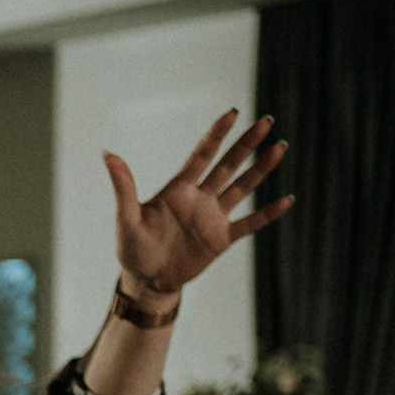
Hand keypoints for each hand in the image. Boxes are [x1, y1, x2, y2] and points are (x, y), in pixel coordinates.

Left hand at [106, 107, 292, 302]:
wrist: (147, 281)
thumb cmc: (133, 249)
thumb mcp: (126, 218)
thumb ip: (123, 187)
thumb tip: (108, 154)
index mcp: (179, 189)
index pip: (203, 154)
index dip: (217, 134)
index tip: (234, 112)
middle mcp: (200, 198)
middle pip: (228, 165)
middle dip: (247, 143)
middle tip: (267, 121)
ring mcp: (213, 218)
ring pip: (243, 187)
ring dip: (261, 169)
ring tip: (280, 148)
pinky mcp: (222, 239)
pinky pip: (250, 223)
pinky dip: (267, 213)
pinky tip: (286, 199)